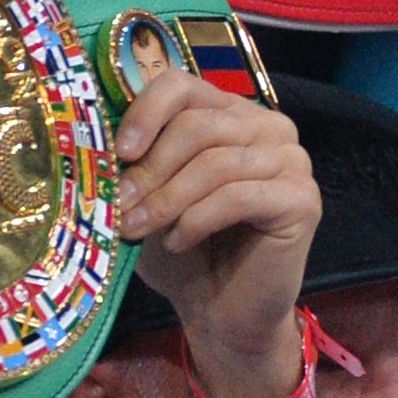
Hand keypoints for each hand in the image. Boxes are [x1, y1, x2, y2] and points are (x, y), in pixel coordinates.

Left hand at [115, 74, 317, 397]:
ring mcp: (293, 162)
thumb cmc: (184, 250)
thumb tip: (94, 140)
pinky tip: (180, 241)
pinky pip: (239, 196)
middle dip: (150, 169)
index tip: (118, 153)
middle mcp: (269, 128)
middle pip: (199, 125)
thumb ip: (136, 162)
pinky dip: (197, 220)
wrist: (223, 312)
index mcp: (231, 115)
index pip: (184, 85)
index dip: (146, 112)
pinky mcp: (303, 200)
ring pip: (216, 163)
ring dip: (167, 199)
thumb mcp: (150, 197)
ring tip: (138, 229)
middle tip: (119, 207)